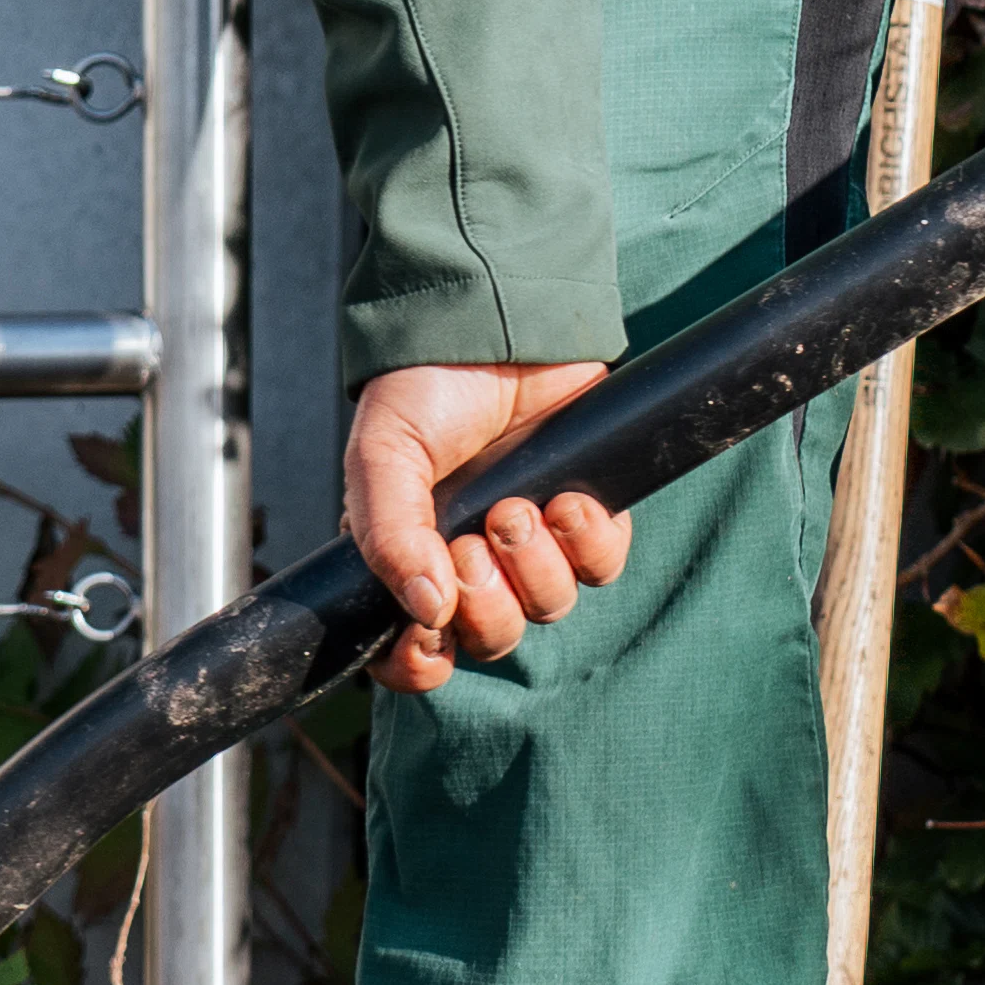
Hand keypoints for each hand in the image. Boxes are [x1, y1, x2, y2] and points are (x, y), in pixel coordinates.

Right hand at [343, 360, 630, 691]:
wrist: (491, 323)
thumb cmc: (423, 387)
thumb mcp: (381, 457)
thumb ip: (389, 535)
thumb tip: (426, 608)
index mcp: (411, 556)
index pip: (416, 649)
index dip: (420, 661)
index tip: (425, 636)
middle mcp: (472, 559)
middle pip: (492, 636)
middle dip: (486, 605)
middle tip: (475, 546)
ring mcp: (532, 540)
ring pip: (549, 606)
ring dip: (534, 569)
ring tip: (517, 510)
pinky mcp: (585, 512)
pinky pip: (602, 564)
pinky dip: (587, 542)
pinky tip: (565, 501)